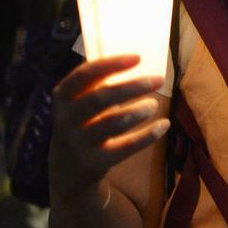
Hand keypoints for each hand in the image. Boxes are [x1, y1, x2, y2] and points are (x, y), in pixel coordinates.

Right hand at [49, 55, 168, 199]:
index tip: (138, 57)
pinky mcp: (95, 162)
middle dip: (132, 87)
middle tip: (158, 79)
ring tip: (154, 105)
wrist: (66, 171)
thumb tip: (135, 60)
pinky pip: (126, 147)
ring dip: (138, 111)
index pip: (84, 75)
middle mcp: (66, 119)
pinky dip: (148, 135)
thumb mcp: (78, 103)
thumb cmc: (82, 124)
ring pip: (112, 123)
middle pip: (100, 98)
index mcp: (63, 97)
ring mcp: (79, 142)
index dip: (111, 64)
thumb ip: (97, 84)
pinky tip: (165, 124)